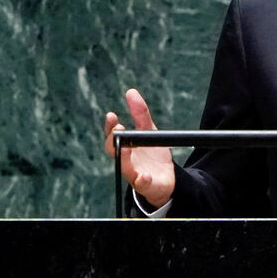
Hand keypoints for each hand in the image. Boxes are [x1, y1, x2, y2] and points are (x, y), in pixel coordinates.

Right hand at [103, 88, 175, 208]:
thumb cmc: (152, 155)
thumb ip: (140, 114)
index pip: (113, 136)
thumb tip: (131, 92)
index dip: (110, 126)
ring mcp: (134, 174)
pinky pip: (141, 183)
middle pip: (114, 151)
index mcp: (126, 147)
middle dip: (113, 140)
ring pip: (125, 167)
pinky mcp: (146, 185)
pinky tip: (144, 175)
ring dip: (125, 158)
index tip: (112, 115)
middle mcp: (126, 161)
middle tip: (118, 128)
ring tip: (128, 147)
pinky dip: (142, 179)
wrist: (166, 179)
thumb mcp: (149, 131)